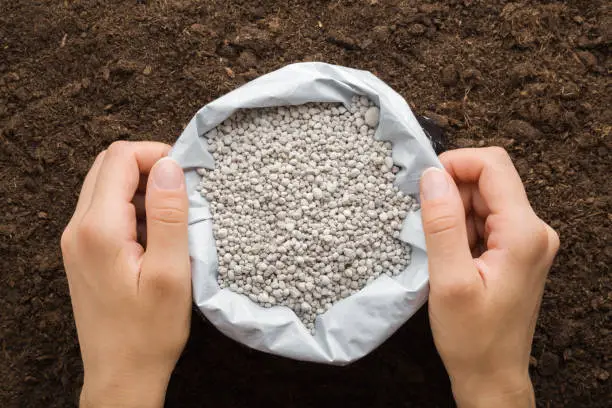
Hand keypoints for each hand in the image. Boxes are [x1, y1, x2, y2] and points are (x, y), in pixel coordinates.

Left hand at [60, 141, 190, 407]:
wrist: (121, 374)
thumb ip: (169, 214)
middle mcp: (78, 228)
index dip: (156, 154)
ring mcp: (77, 241)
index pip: (119, 158)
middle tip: (184, 191)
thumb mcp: (171, 273)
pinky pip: (105, 211)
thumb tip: (169, 166)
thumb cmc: (149, 332)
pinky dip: (134, 209)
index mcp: (98, 229)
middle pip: (108, 167)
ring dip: (142, 189)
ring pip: (106, 187)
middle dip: (149, 167)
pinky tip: (157, 235)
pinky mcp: (83, 252)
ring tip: (174, 217)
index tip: (187, 174)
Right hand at [420, 147, 558, 407]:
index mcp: (524, 232)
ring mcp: (528, 241)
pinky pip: (486, 220)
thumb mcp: (449, 280)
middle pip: (489, 180)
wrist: (491, 375)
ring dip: (455, 212)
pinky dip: (461, 227)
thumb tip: (432, 175)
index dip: (455, 163)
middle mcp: (534, 230)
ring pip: (484, 199)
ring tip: (439, 248)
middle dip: (451, 192)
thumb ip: (441, 223)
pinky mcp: (517, 251)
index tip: (423, 184)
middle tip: (425, 224)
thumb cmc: (472, 338)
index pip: (493, 166)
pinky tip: (450, 256)